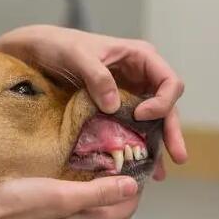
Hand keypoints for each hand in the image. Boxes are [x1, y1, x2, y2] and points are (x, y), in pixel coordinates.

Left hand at [0, 25, 187, 179]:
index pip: (169, 82)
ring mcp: (129, 91)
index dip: (162, 102)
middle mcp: (140, 75)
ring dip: (156, 143)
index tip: (140, 116)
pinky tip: (137, 164)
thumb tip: (114, 106)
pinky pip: (131, 125)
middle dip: (172, 131)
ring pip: (151, 119)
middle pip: (166, 105)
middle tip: (177, 157)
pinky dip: (136, 142)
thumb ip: (97, 77)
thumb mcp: (77, 56)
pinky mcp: (114, 105)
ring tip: (159, 172)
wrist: (40, 50)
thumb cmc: (60, 45)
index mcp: (140, 57)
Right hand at [0, 176, 137, 218]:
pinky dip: (92, 208)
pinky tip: (78, 193)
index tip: (132, 159)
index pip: (128, 206)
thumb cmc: (20, 207)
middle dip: (127, 195)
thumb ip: (98, 193)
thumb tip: (133, 187)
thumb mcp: (61, 195)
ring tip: (102, 176)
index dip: (134, 184)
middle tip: (120, 166)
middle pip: (120, 218)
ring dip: (109, 202)